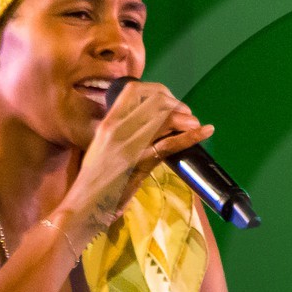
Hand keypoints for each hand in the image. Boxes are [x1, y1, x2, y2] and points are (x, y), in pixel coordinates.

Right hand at [60, 81, 212, 238]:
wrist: (86, 202)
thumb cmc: (95, 177)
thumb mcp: (102, 145)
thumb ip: (121, 130)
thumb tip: (147, 120)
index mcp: (108, 122)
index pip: (133, 90)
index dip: (158, 90)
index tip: (169, 100)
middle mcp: (117, 128)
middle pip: (154, 102)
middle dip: (176, 105)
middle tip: (187, 115)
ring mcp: (129, 145)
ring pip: (163, 120)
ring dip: (185, 119)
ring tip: (196, 123)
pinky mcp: (140, 162)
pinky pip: (170, 144)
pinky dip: (191, 136)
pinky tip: (205, 131)